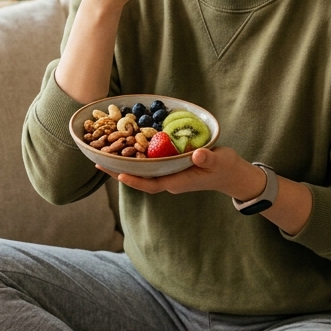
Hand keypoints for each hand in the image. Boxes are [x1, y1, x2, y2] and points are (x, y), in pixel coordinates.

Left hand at [99, 147, 313, 234]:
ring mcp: (170, 174)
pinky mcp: (172, 167)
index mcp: (177, 182)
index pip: (149, 184)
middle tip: (97, 160)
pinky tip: (128, 146)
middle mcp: (169, 179)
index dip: (133, 180)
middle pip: (139, 178)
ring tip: (105, 152)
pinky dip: (137, 156)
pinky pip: (150, 164)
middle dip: (119, 170)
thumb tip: (197, 155)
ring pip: (142, 171)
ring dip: (125, 163)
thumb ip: (208, 158)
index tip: (116, 174)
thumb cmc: (226, 168)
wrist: (233, 174)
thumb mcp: (219, 161)